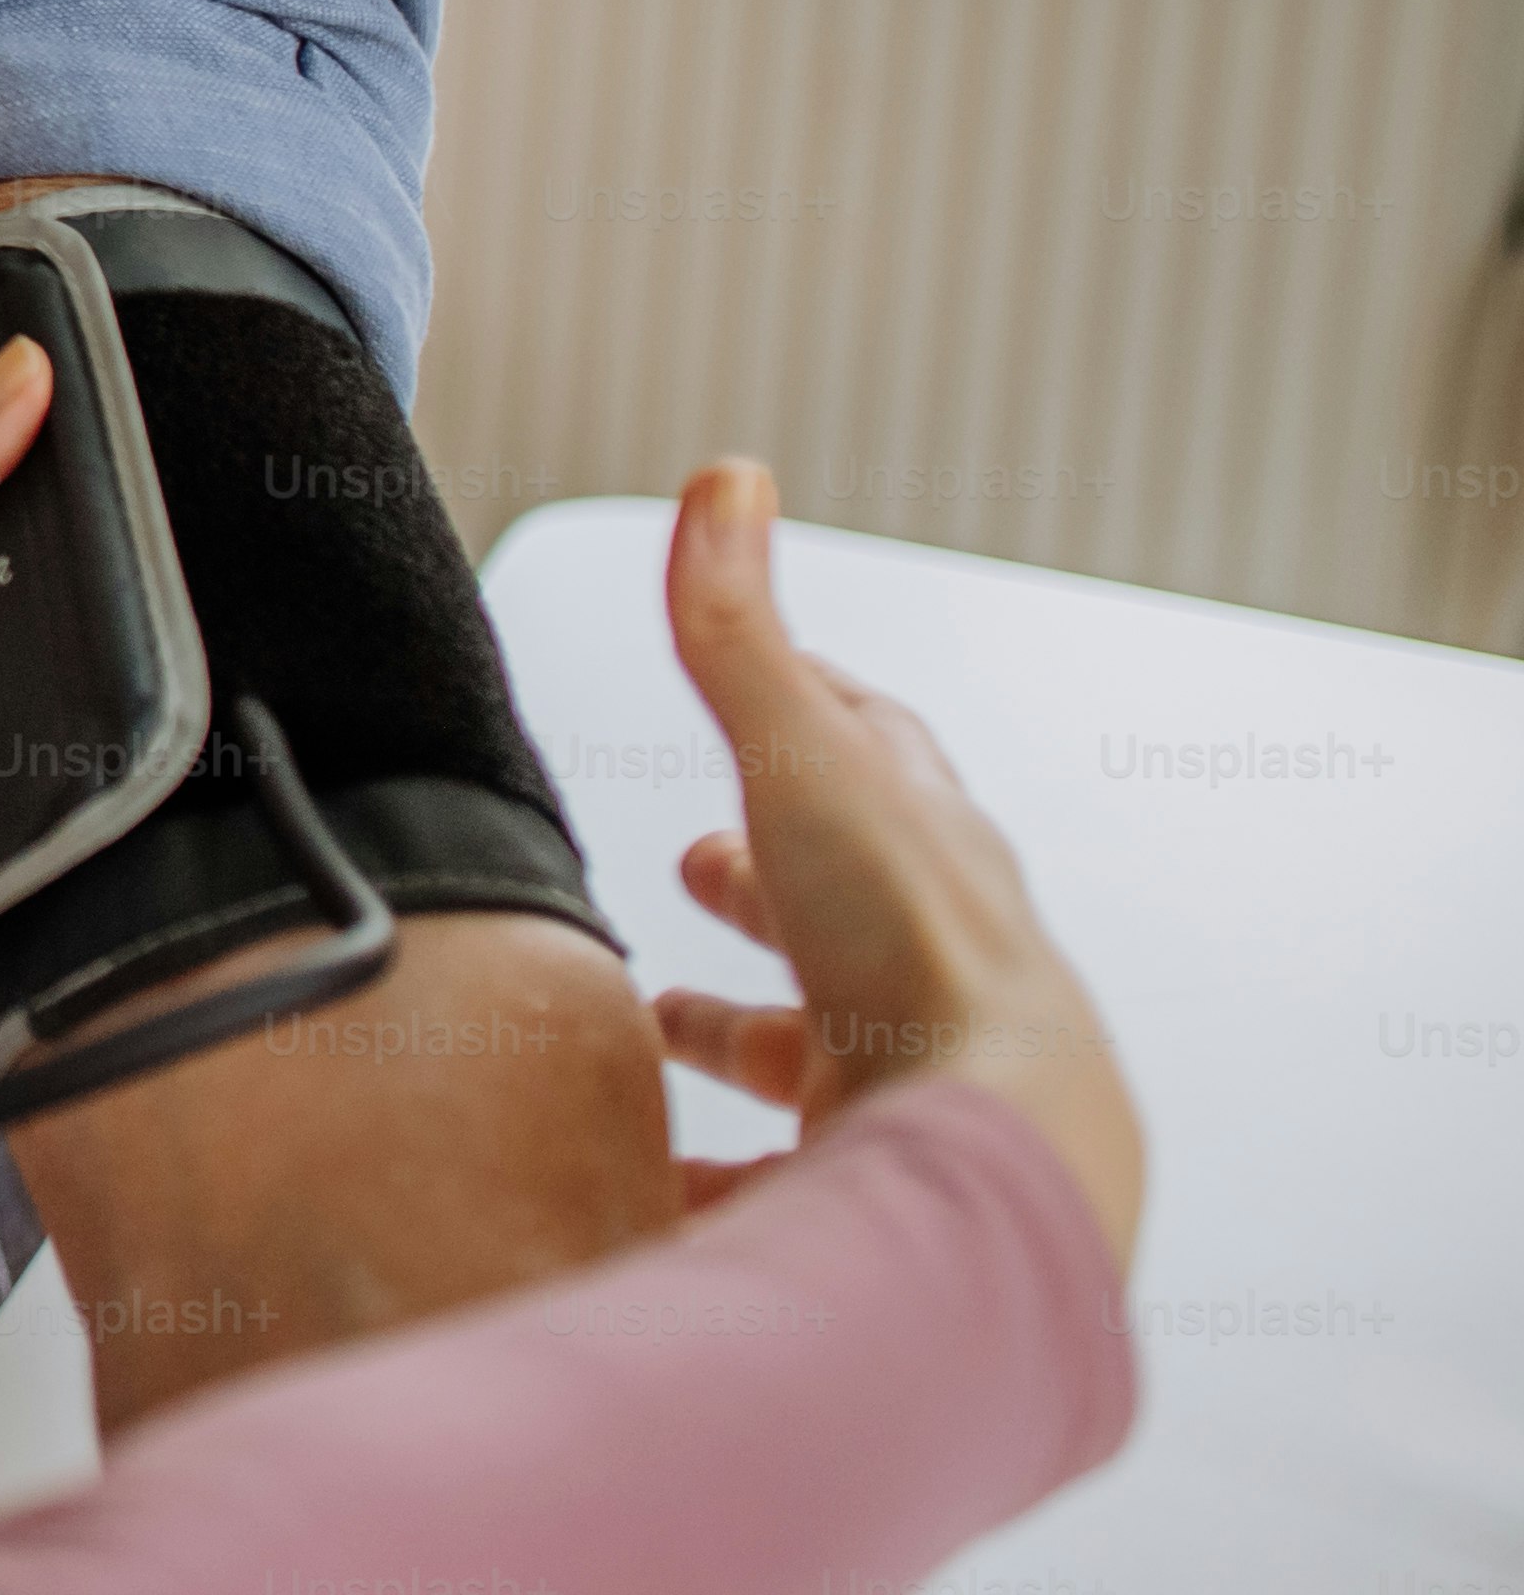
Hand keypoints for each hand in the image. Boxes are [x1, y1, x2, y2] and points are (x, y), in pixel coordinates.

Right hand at [649, 458, 1145, 1268]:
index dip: (804, 716)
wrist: (998, 1147)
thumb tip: (731, 475)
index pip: (868, 753)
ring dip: (733, 1028)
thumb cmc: (914, 942)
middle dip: (761, 882)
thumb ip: (741, 628)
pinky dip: (706, 1168)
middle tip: (692, 868)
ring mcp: (901, 1070)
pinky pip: (775, 1169)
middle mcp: (926, 956)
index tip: (761, 688)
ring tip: (655, 1023)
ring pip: (807, 1037)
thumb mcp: (803, 755)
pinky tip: (652, 1176)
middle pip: (838, 902)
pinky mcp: (861, 1175)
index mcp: (923, 844)